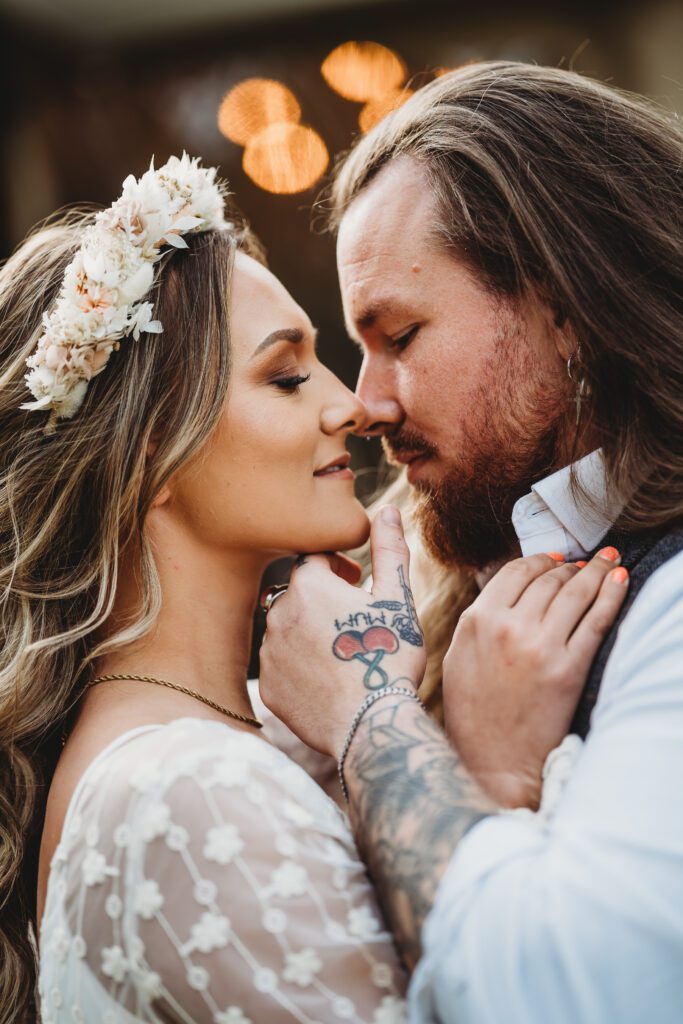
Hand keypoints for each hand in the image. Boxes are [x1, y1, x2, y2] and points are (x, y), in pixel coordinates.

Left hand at [259, 506, 426, 757]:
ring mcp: (269, 653)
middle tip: (352, 620)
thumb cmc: (390, 655)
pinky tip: (326, 679)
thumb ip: (388, 549)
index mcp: (309, 585)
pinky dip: (298, 667)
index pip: (314, 560)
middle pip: (298, 594)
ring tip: (341, 653)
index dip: (338, 568)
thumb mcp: (396, 598)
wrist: (372, 723)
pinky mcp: (267, 687)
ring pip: (286, 629)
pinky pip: (280, 666)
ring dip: (307, 632)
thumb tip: (386, 509)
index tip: (356, 583)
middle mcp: (278, 613)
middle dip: (321, 600)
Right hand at [443, 549, 628, 808]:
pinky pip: (596, 620)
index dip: (539, 559)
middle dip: (569, 566)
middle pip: (547, 579)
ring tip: (606, 562)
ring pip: (574, 592)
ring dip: (593, 571)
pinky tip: (619, 579)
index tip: (555, 558)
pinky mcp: (569, 669)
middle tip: (582, 563)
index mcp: (477, 621)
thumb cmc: (473, 713)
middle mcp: (508, 627)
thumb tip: (504, 590)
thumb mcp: (459, 657)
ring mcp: (540, 647)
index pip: (515, 572)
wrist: (495, 762)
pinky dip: (611, 594)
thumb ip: (478, 620)